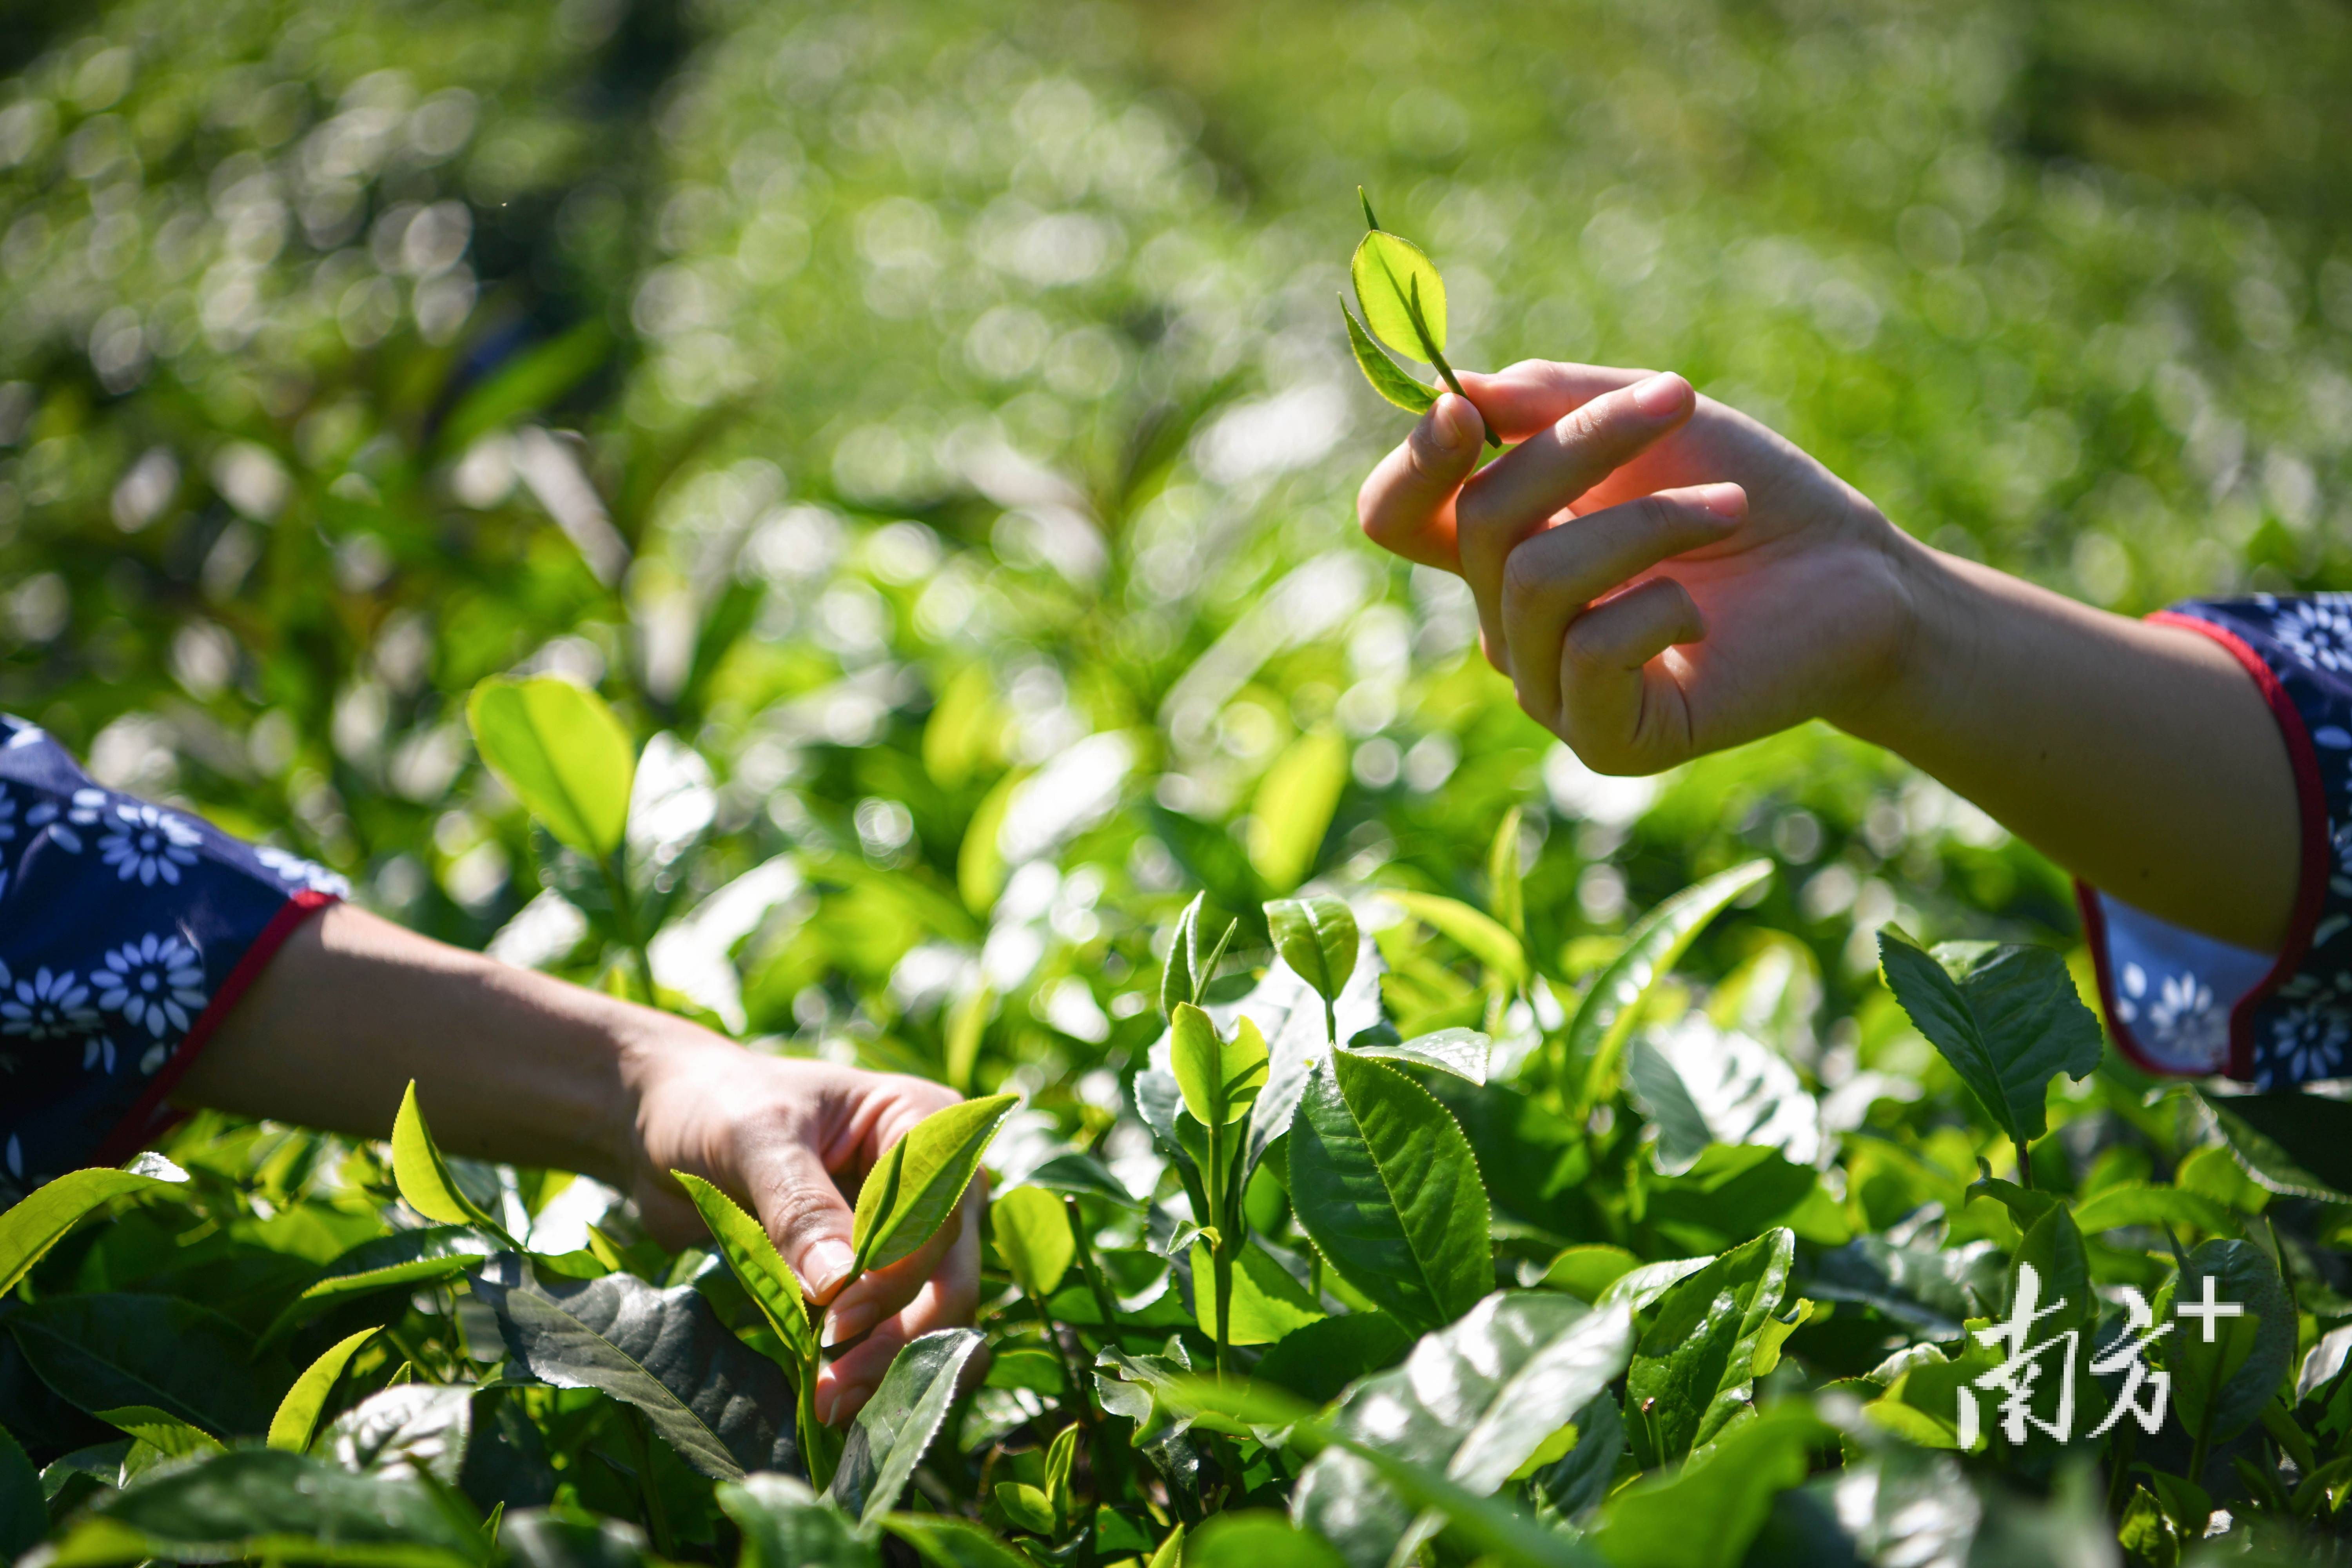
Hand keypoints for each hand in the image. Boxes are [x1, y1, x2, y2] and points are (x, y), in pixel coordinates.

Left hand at [618, 1036, 983, 1423]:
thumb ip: (799, 1207)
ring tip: (829, 1407)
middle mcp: (935, 1182)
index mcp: (924, 1124)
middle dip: (903, 1339)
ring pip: (930, 1316)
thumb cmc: (712, 1103)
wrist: (663, 1120)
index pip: (941, 1215)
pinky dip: (868, 1369)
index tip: (835, 1317)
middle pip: (950, 1277)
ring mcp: (907, 1233)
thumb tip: (838, 1285)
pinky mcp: (870, 1275)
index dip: (898, 1274)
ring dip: (890, 1367)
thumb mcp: (753, 1139)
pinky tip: (830, 1400)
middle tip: (837, 1392)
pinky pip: (890, 1331)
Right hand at [1358, 361, 1922, 773]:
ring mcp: (1550, 687)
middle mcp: (1508, 622)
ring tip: (1729, 508)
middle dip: (1580, 446)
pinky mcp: (1607, 739)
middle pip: (1479, 522)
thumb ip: (1546, 400)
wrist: (1854, 580)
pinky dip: (1660, 608)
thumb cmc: (1748, 494)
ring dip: (1646, 520)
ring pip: (1535, 582)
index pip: (1397, 516)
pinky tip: (1707, 614)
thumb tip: (1449, 388)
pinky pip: (1590, 655)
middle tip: (1680, 399)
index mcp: (1501, 547)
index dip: (1413, 465)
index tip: (1465, 411)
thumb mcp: (1647, 420)